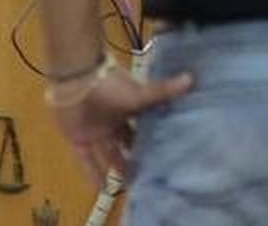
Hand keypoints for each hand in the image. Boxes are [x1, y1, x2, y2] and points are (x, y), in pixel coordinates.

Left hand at [52, 68, 192, 183]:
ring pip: (108, 156)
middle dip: (135, 160)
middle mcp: (112, 122)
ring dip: (117, 170)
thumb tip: (190, 78)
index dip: (150, 144)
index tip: (163, 159)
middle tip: (148, 177)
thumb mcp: (140, 93)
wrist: (77, 79)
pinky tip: (103, 190)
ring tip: (130, 188)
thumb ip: (163, 91)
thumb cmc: (109, 85)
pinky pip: (86, 160)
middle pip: (125, 146)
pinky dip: (93, 174)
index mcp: (128, 110)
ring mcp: (95, 131)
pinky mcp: (78, 138)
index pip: (141, 131)